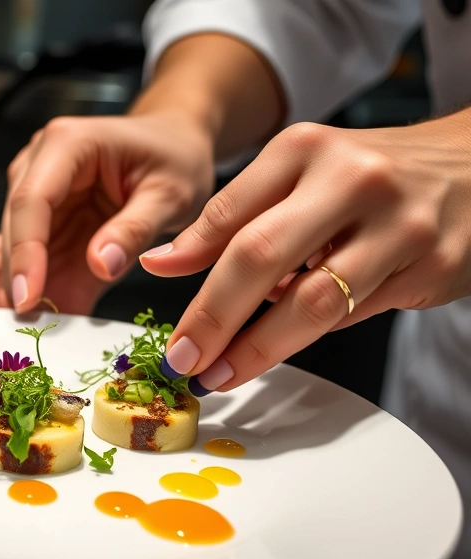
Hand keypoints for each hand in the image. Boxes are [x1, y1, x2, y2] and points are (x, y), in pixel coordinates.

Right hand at [0, 113, 215, 314]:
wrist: (165, 150)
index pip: (30, 206)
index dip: (22, 254)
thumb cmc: (168, 158)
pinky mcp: (27, 253)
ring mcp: (20, 223)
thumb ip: (138, 227)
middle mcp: (27, 185)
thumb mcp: (171, 188)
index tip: (26, 300)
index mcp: (60, 151)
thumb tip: (106, 263)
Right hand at [4, 113, 213, 312]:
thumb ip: (135, 229)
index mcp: (69, 143)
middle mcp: (41, 160)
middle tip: (36, 325)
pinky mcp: (42, 214)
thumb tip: (100, 264)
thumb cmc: (175, 158)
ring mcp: (36, 187)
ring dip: (33, 285)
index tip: (27, 297)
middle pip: (15, 226)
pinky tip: (58, 311)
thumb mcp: (170, 195)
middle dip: (23, 278)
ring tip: (49, 324)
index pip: (32, 200)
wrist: (174, 145)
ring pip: (18, 246)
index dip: (24, 252)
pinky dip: (47, 284)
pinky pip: (38, 256)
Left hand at [140, 115, 470, 394]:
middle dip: (212, 318)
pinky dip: (315, 331)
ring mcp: (397, 224)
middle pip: (259, 256)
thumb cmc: (371, 175)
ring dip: (258, 347)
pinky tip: (288, 339)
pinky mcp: (433, 264)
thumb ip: (230, 219)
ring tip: (223, 372)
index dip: (185, 271)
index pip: (227, 215)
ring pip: (312, 301)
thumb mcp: (298, 175)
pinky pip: (356, 314)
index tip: (165, 317)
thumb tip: (161, 262)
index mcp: (304, 149)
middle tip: (183, 359)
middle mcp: (350, 179)